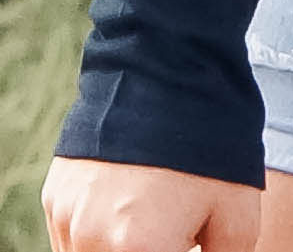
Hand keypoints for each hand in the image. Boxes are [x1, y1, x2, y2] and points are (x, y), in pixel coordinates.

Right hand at [41, 155, 260, 251]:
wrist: (167, 60)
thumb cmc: (211, 139)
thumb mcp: (238, 213)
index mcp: (137, 248)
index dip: (180, 250)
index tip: (190, 238)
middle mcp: (91, 239)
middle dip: (152, 248)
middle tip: (174, 228)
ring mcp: (66, 217)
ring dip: (119, 248)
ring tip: (152, 214)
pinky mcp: (54, 196)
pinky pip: (73, 238)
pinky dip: (98, 236)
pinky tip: (127, 207)